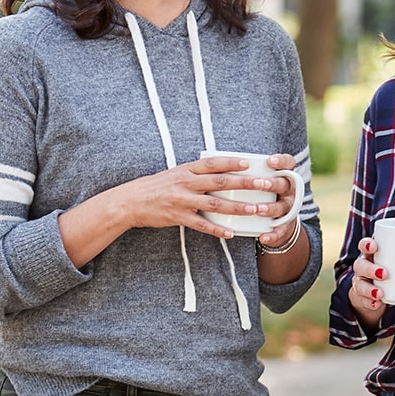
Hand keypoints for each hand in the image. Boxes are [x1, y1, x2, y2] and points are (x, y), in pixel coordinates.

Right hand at [125, 154, 280, 238]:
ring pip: (215, 203)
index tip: (249, 162)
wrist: (131, 202)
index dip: (231, 162)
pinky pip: (201, 224)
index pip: (212, 163)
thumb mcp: (175, 174)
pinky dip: (216, 229)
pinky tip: (230, 233)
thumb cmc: (156, 188)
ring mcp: (182, 200)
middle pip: (220, 181)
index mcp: (186, 169)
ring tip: (255, 210)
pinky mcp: (178, 217)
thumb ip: (195, 173)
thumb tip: (219, 170)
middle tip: (263, 184)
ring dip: (237, 207)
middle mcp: (186, 182)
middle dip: (244, 183)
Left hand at [252, 154, 304, 248]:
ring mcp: (288, 208)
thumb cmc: (260, 194)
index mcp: (283, 176)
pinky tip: (262, 236)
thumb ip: (246, 171)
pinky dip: (272, 235)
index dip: (282, 161)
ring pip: (283, 208)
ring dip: (271, 208)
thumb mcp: (259, 180)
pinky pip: (281, 231)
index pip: (288, 163)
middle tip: (260, 184)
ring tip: (258, 209)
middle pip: (285, 185)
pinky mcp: (285, 226)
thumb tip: (217, 157)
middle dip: (273, 184)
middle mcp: (289, 191)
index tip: (270, 161)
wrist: (276, 222)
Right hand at [347, 236, 387, 329]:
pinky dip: (368, 303)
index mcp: (373, 256)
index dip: (367, 244)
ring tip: (380, 295)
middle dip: (370, 269)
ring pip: (359, 284)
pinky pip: (360, 301)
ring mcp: (360, 285)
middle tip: (385, 274)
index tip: (374, 245)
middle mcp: (363, 269)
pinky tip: (376, 305)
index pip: (365, 246)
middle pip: (360, 265)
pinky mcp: (360, 300)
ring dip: (368, 289)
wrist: (382, 299)